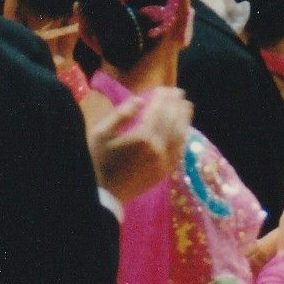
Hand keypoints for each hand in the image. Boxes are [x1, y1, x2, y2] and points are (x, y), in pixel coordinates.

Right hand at [88, 87, 191, 204]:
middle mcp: (158, 149)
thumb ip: (121, 114)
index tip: (166, 88)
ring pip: (180, 136)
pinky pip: (179, 151)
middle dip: (176, 105)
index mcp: (142, 138)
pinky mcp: (165, 172)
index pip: (159, 112)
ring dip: (184, 119)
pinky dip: (182, 137)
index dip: (163, 98)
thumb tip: (140, 100)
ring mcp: (164, 162)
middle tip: (179, 93)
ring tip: (187, 106)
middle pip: (172, 122)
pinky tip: (183, 129)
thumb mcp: (100, 133)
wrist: (102, 194)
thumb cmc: (96, 161)